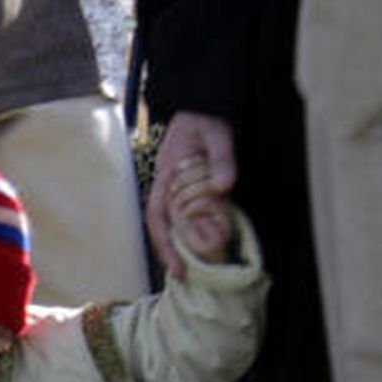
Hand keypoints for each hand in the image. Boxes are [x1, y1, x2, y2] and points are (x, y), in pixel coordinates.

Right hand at [146, 112, 235, 277]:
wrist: (202, 104)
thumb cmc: (206, 118)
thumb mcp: (217, 134)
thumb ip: (221, 159)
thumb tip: (223, 188)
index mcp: (167, 176)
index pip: (158, 215)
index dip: (166, 242)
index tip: (179, 263)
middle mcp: (165, 186)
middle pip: (161, 226)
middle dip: (170, 252)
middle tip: (184, 276)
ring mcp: (174, 188)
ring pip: (170, 223)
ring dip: (178, 245)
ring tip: (189, 268)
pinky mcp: (185, 188)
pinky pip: (182, 215)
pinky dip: (187, 232)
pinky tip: (197, 245)